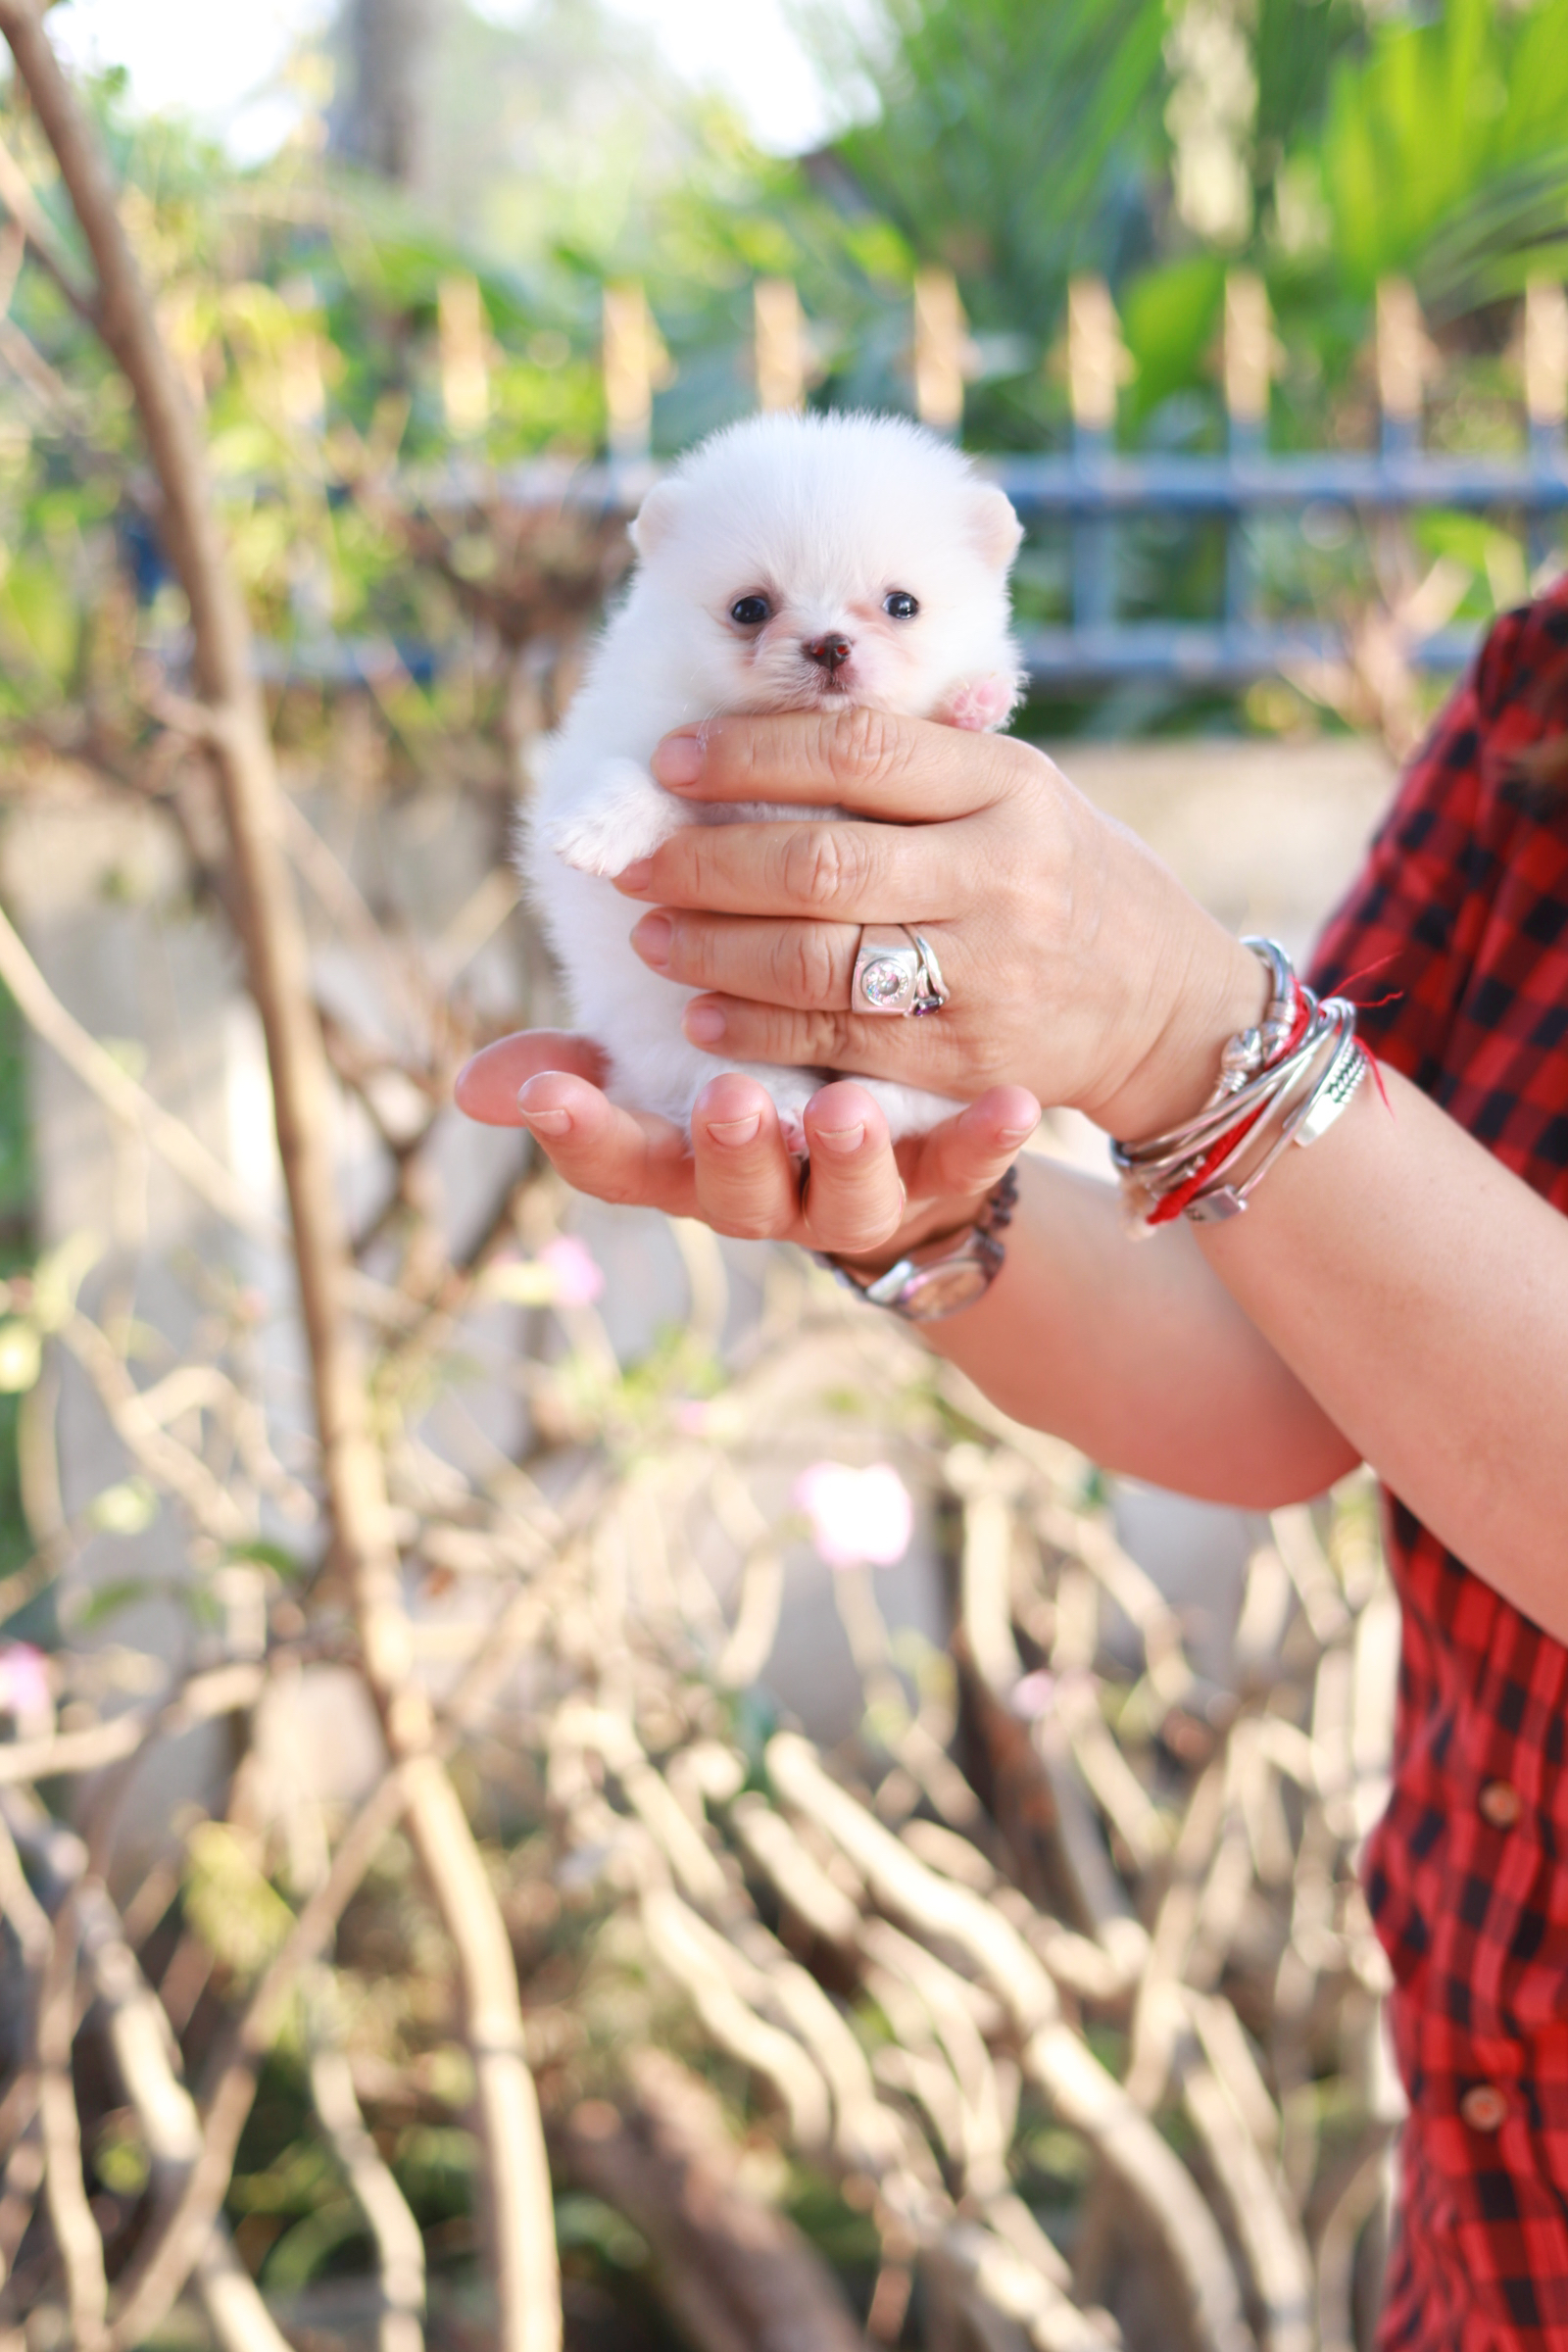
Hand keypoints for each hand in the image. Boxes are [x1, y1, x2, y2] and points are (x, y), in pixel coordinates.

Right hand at [454, 1030, 1038, 1264]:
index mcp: (689, 1163)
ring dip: (848, 1159)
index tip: (548, 1091)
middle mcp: (770, 1196)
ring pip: (850, 1202)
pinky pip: (970, 1172)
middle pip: (735, 1195)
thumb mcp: (666, 1068)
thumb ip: (584, 1068)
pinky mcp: (946, 1181)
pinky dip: (988, 1141)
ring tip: (850, 1113)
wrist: (900, 1149)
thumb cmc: (757, 1080)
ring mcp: (860, 1197)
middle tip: (725, 1100)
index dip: (581, 1133)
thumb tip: (471, 1086)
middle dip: (729, 1151)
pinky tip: (1014, 1103)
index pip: (618, 1162)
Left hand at [618, 708, 1264, 1140]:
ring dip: (715, 949)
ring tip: (652, 935)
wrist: (1165, 1005)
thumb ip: (914, 763)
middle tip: (636, 862)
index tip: (672, 759)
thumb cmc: (1058, 876)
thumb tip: (763, 723)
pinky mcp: (966, 1058)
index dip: (749, 751)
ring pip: (818, 960)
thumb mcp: (1017, 792)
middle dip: (707, 861)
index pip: (857, 750)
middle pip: (822, 862)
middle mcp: (1000, 874)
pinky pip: (838, 1042)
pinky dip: (757, 1029)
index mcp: (1009, 784)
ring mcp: (985, 973)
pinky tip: (703, 1013)